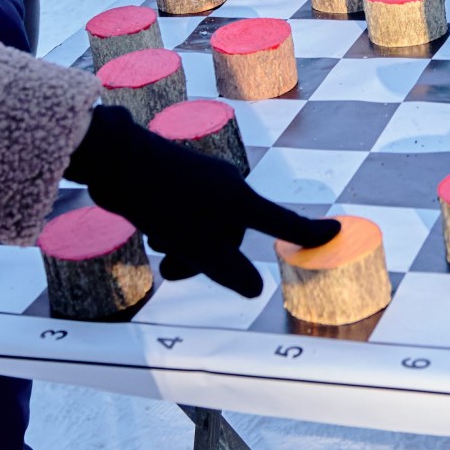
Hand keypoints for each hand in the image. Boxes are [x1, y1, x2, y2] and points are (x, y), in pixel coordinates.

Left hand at [66, 105, 338, 294]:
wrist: (115, 160)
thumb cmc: (159, 201)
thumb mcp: (196, 245)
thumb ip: (228, 271)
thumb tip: (255, 288)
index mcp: (240, 199)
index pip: (282, 222)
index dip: (308, 233)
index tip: (335, 232)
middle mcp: (228, 186)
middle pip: (231, 235)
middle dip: (206, 257)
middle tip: (173, 268)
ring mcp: (204, 179)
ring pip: (205, 226)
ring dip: (185, 246)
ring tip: (157, 247)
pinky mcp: (180, 177)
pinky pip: (189, 213)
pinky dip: (174, 228)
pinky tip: (149, 229)